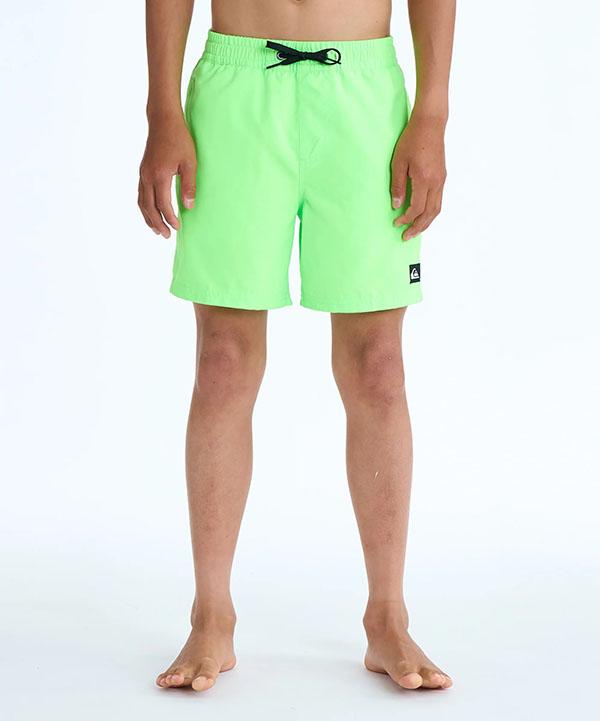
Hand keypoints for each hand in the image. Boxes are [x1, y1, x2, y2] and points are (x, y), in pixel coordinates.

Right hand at [138, 114, 196, 237]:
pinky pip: (140, 194)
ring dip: (148, 218)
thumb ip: (189, 185)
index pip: (163, 204)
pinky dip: (144, 207)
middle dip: (157, 223)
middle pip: (149, 207)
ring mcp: (143, 174)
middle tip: (166, 236)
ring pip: (142, 202)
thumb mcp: (190, 162)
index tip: (178, 227)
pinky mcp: (142, 171)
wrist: (163, 121)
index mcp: (159, 175)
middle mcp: (147, 176)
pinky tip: (150, 212)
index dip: (170, 218)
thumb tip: (189, 206)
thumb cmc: (179, 139)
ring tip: (157, 230)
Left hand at [390, 115, 446, 240]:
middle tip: (406, 236)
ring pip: (437, 209)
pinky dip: (431, 212)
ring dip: (426, 222)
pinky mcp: (442, 177)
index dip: (406, 218)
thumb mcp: (398, 162)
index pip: (416, 208)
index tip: (396, 223)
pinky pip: (438, 200)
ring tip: (415, 230)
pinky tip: (423, 215)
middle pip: (429, 213)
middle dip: (418, 227)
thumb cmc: (412, 140)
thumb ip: (398, 185)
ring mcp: (441, 180)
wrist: (430, 124)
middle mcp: (436, 182)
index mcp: (424, 179)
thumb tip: (396, 205)